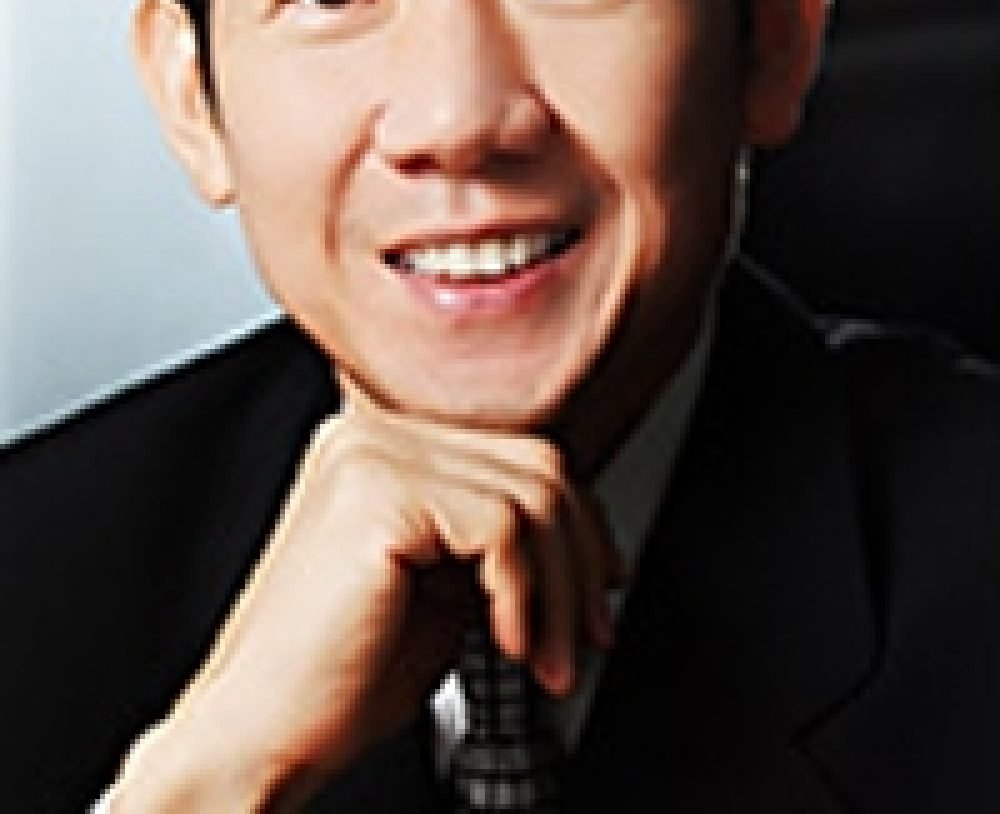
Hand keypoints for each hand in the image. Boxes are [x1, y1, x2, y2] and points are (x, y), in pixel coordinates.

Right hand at [111, 370, 619, 810]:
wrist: (252, 740)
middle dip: (581, 559)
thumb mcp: (441, 590)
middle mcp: (370, 435)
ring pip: (531, 494)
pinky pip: (501, 526)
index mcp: (380, 446)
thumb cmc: (333, 684)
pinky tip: (507, 644)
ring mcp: (370, 455)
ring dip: (561, 591)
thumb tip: (578, 538)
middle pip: (536, 464)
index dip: (577, 526)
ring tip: (550, 660)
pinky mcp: (376, 495)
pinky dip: (524, 593)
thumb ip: (493, 545)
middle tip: (587, 637)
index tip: (599, 591)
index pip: (517, 454)